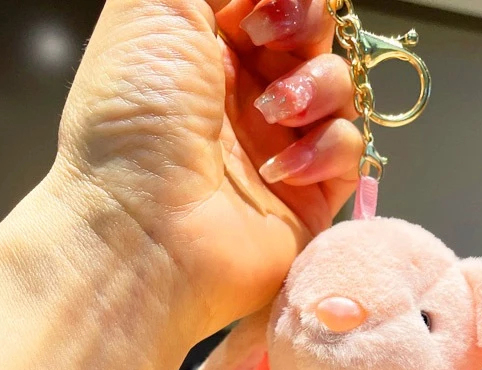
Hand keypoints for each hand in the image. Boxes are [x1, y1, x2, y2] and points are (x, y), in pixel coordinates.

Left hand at [56, 0, 361, 336]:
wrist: (144, 234)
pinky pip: (350, 149)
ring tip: (274, 113)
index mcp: (205, 49)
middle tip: (268, 40)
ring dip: (316, 87)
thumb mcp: (151, 8)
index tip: (256, 7)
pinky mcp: (312, 195)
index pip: (270, 2)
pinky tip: (280, 169)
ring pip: (340, 87)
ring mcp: (282, 145)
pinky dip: (325, 149)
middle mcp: (246, 95)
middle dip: (304, 23)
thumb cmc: (131, 124)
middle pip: (313, 34)